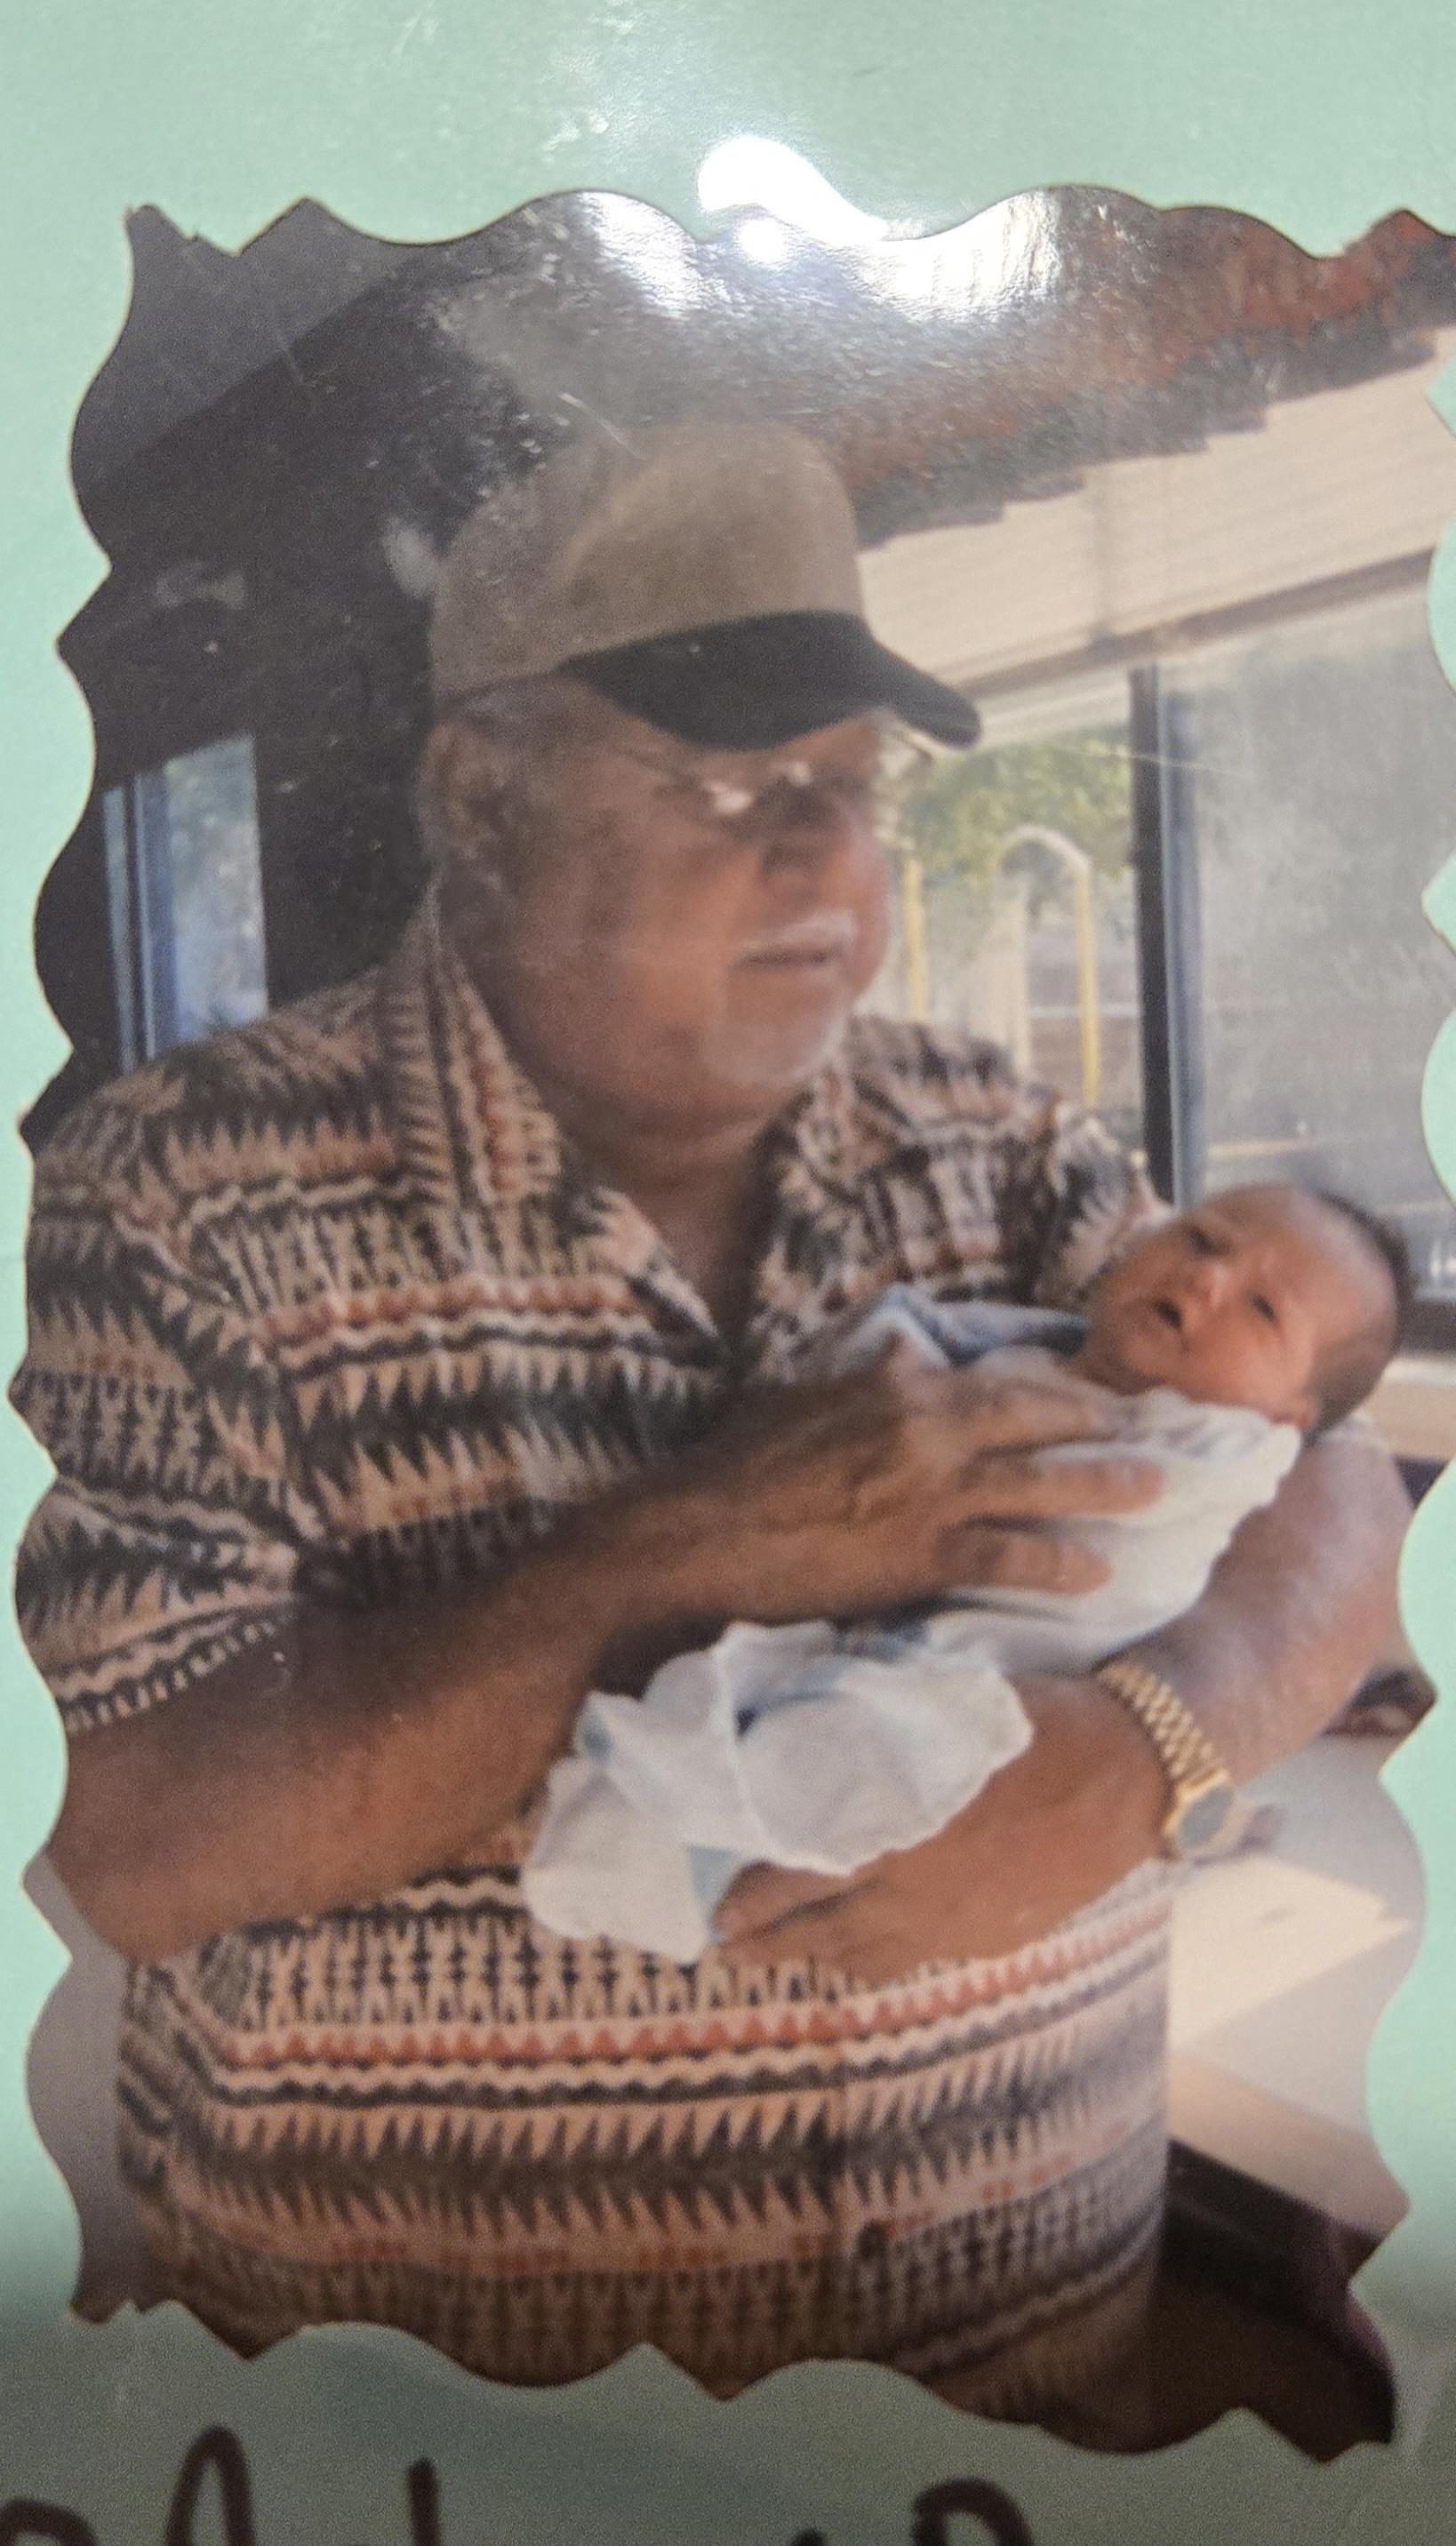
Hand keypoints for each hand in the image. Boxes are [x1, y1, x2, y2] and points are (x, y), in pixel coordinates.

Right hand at [613, 1345, 1162, 1630]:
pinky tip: (1097, 1571)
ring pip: (1045, 1486)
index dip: (1062, 1392)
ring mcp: (932, 1495)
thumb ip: (867, 1381)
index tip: (1100, 1398)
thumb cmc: (737, 1468)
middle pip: (1040, 1424)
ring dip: (1107, 1488)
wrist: (699, 1538)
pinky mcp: (923, 1556)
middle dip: (1103, 1429)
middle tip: (1153, 1436)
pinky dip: (1061, 1563)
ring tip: (1155, 1491)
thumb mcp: (805, 1399)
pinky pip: (1013, 1557)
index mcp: (900, 1387)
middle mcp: (930, 1431)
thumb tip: (909, 1355)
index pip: (1004, 1382)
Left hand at [713, 1673, 1167, 1983]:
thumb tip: (815, 1706)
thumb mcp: (948, 1710)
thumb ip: (880, 1727)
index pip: (801, 1875)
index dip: (753, 1896)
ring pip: (865, 1957)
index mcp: (902, 1829)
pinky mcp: (991, 1938)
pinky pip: (915, 1960)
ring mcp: (957, 1923)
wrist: (1135, 1773)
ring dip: (817, 1954)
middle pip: (821, 1930)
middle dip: (767, 1941)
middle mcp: (920, 1889)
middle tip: (726, 1941)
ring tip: (781, 1950)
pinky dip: (875, 1958)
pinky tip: (860, 1950)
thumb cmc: (1041, 1722)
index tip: (719, 1905)